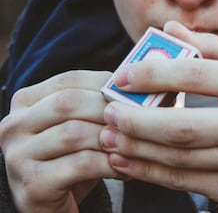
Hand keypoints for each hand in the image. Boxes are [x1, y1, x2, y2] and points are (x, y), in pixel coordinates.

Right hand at [0, 71, 125, 212]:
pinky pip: (80, 164)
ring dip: (111, 138)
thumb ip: (97, 103)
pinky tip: (125, 167)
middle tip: (140, 117)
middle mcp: (14, 124)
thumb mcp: (80, 123)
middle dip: (109, 109)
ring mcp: (18, 154)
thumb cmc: (71, 157)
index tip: (135, 93)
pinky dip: (109, 163)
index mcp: (26, 101)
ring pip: (75, 133)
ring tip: (135, 143)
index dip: (106, 84)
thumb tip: (139, 89)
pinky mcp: (32, 183)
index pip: (71, 80)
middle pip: (70, 103)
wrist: (52, 202)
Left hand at [100, 21, 217, 207]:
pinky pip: (185, 183)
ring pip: (180, 158)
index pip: (196, 75)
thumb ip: (209, 47)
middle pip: (184, 126)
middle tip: (109, 112)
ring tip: (110, 137)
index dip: (154, 74)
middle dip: (137, 120)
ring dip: (137, 149)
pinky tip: (127, 163)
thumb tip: (168, 28)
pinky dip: (149, 173)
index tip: (122, 76)